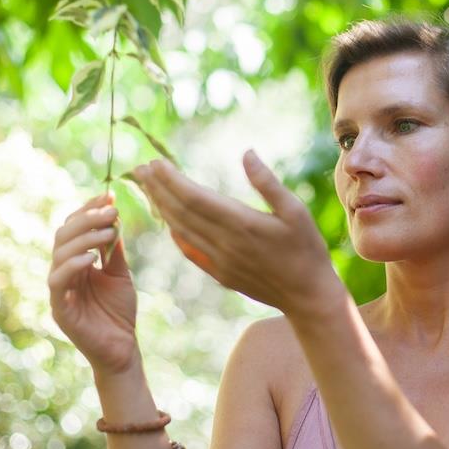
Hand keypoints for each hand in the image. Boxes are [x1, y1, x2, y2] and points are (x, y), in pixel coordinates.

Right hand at [47, 193, 139, 375]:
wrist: (122, 349)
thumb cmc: (118, 312)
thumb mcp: (120, 274)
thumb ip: (113, 250)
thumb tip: (113, 217)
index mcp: (75, 263)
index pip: (73, 228)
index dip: (88, 210)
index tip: (109, 195)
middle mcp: (63, 273)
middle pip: (63, 236)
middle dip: (87, 218)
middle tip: (110, 209)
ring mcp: (59, 290)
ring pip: (59, 254)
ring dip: (84, 238)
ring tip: (107, 230)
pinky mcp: (59, 308)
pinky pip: (57, 281)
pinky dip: (73, 265)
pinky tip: (91, 257)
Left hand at [132, 151, 341, 317]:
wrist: (307, 295)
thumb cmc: (306, 248)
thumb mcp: (296, 210)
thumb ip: (267, 182)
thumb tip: (247, 153)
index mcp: (241, 223)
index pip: (194, 197)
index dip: (171, 180)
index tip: (156, 162)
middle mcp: (224, 243)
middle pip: (180, 212)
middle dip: (157, 188)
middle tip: (140, 168)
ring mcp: (219, 261)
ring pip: (180, 230)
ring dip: (161, 207)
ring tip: (149, 188)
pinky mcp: (220, 274)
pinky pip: (189, 249)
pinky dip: (175, 232)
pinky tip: (169, 220)